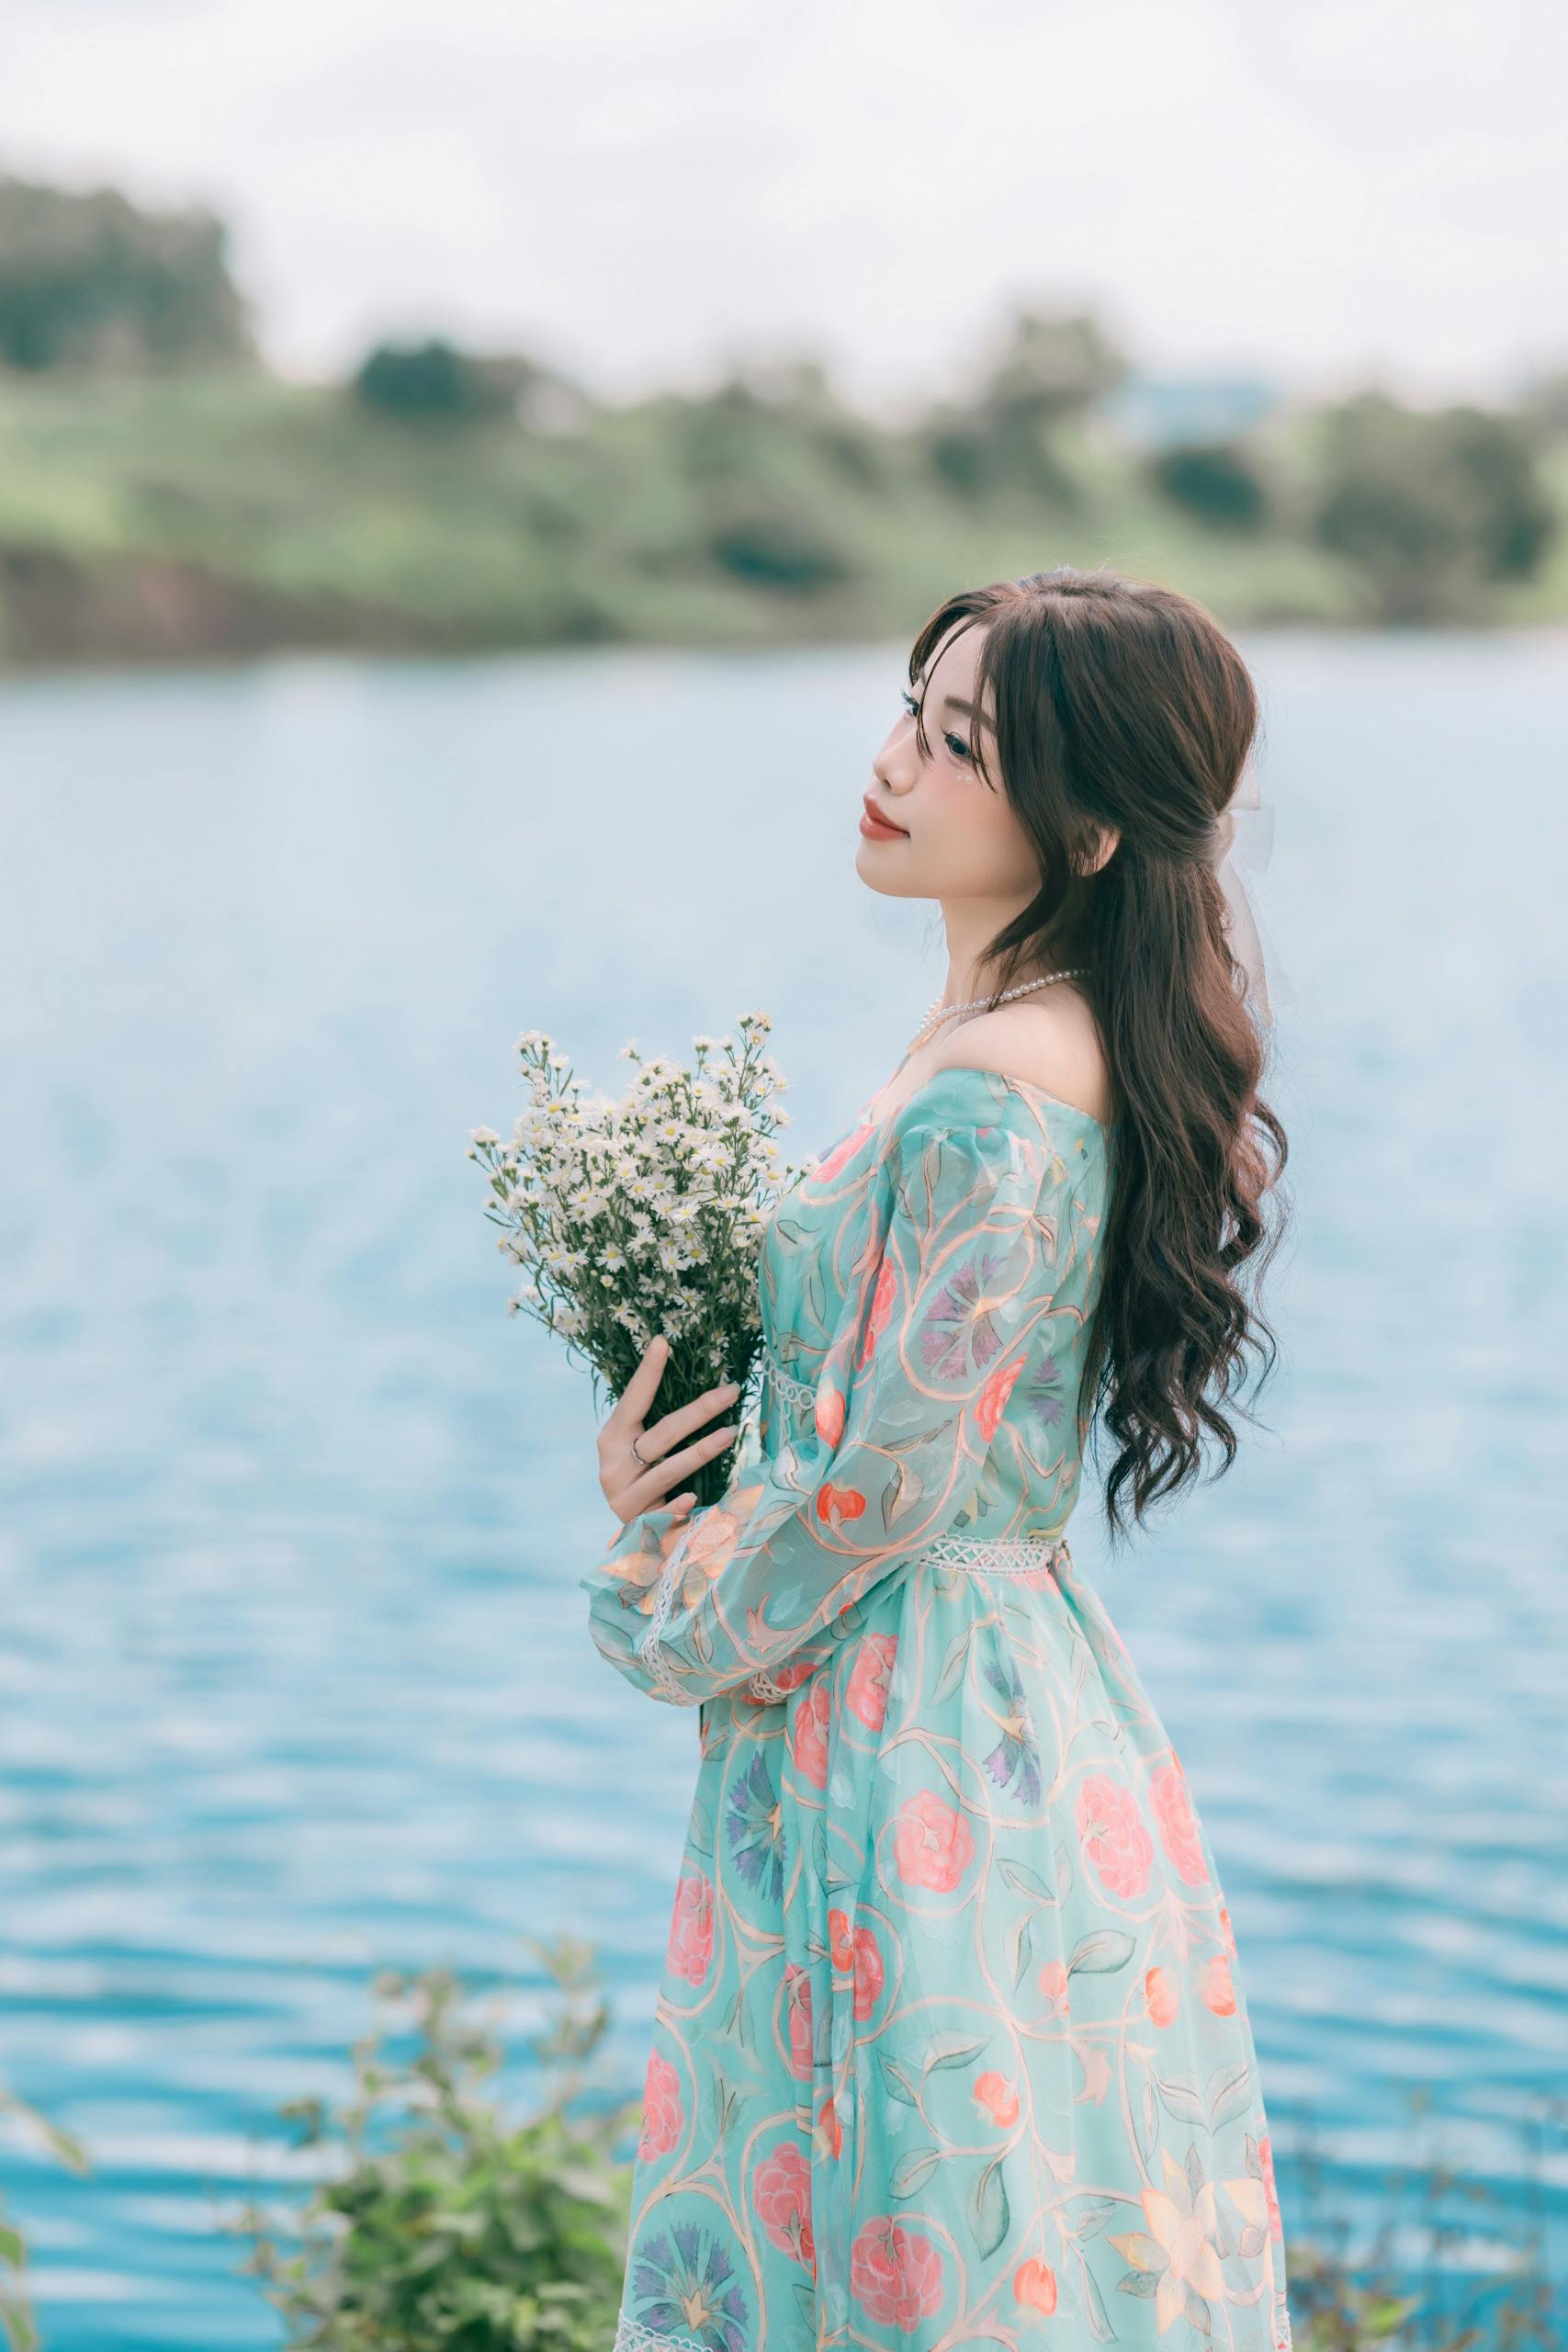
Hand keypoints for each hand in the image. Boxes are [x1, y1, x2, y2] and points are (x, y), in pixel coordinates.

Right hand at [599, 1336, 741, 1526]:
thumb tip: (694, 1384)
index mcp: (612, 1438)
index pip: (633, 1400)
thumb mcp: (637, 1449)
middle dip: (699, 1410)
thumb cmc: (641, 1479)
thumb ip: (654, 1425)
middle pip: (662, 1434)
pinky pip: (662, 1512)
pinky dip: (676, 1504)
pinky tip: (694, 1497)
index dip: (647, 1373)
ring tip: (732, 1432)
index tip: (663, 1342)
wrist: (629, 1537)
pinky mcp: (637, 1523)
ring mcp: (623, 1496)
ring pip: (668, 1469)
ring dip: (701, 1451)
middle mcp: (613, 1464)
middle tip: (731, 1391)